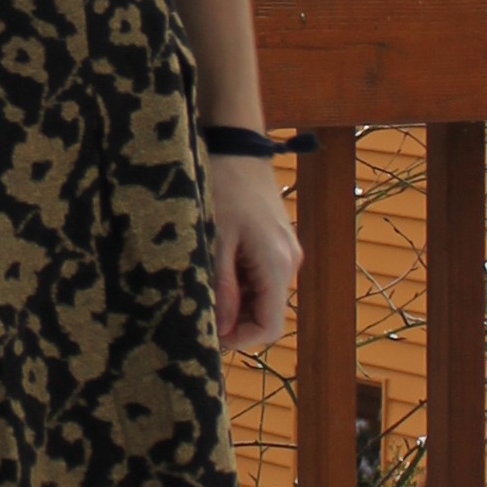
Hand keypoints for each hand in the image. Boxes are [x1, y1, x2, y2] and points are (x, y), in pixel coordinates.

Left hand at [208, 155, 301, 350]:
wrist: (238, 146)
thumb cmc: (224, 188)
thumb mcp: (215, 241)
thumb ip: (222, 287)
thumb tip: (223, 328)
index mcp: (276, 265)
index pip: (269, 328)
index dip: (239, 340)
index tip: (208, 336)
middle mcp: (288, 263)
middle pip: (266, 315)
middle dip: (235, 323)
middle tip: (199, 315)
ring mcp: (285, 252)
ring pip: (262, 298)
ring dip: (235, 303)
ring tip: (203, 290)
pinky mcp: (276, 243)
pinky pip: (261, 278)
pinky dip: (239, 285)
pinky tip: (214, 271)